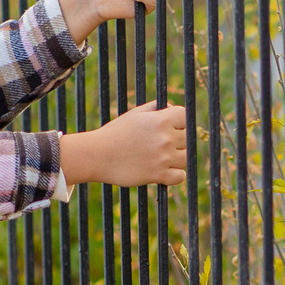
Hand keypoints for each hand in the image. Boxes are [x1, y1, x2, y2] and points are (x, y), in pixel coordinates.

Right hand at [62, 102, 187, 188]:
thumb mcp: (134, 114)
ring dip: (177, 158)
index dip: (180, 122)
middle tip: (162, 145)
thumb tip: (172, 107)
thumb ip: (154, 108)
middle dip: (177, 140)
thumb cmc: (115, 133)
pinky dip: (175, 175)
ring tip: (162, 158)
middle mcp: (165, 138)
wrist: (97, 155)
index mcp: (160, 120)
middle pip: (187, 138)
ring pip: (185, 158)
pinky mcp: (158, 175)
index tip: (172, 128)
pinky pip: (180, 176)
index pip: (185, 117)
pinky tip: (165, 172)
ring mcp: (163, 157)